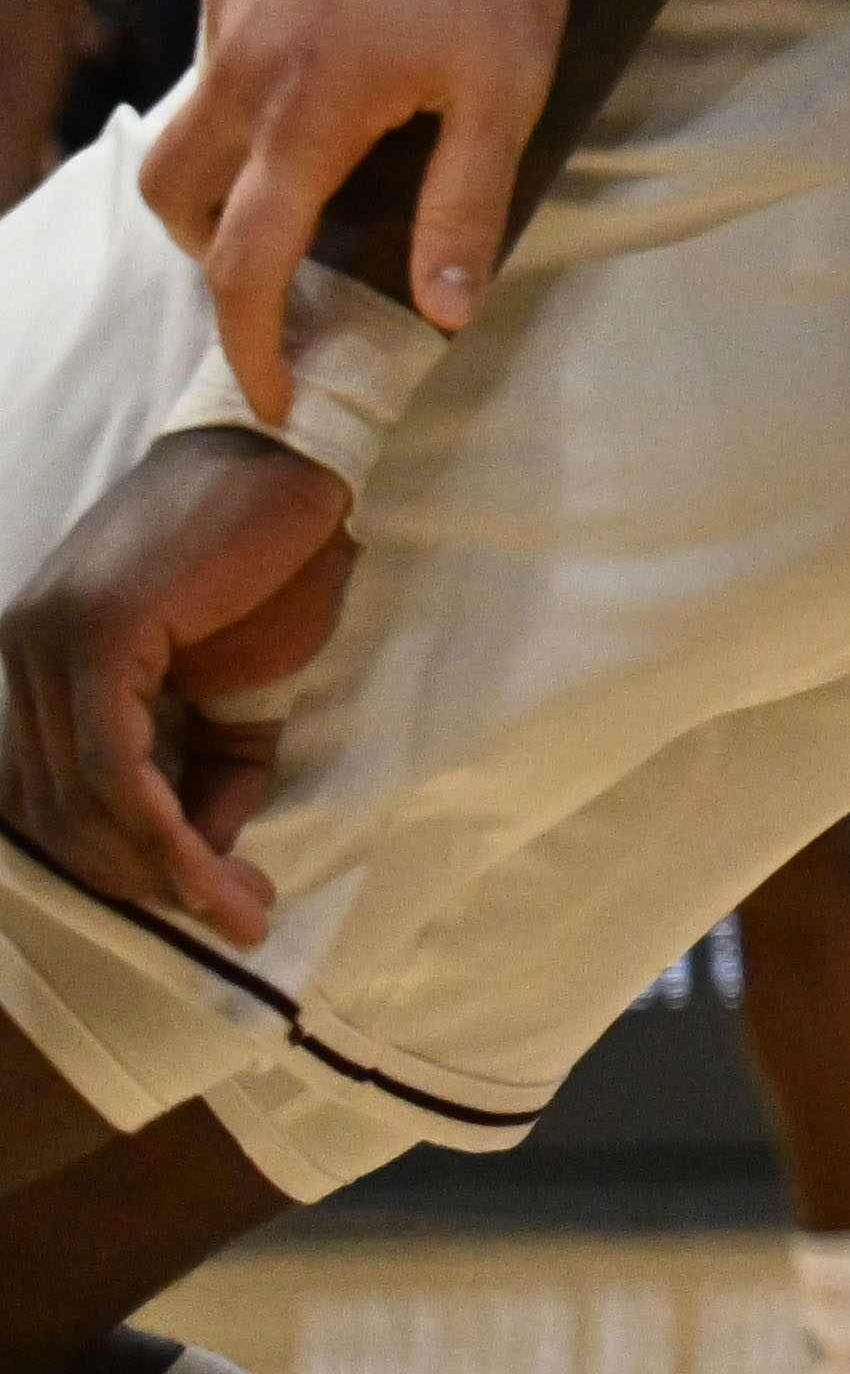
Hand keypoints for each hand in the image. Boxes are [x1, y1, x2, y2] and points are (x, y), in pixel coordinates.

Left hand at [1, 428, 353, 940]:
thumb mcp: (245, 682)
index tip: (206, 906)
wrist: (297, 458)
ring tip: (234, 904)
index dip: (116, 863)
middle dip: (138, 879)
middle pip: (50, 807)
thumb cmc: (273, 555)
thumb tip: (207, 849)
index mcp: (40, 660)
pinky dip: (160, 828)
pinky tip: (208, 865)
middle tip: (228, 915)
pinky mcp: (95, 635)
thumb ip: (217, 764)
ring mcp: (47, 639)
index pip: (47, 790)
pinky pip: (110, 765)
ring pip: (76, 797)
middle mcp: (23, 650)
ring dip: (156, 867)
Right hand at [147, 0, 570, 400]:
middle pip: (173, 196)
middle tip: (272, 275)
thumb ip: (466, 202)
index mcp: (306, 115)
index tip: (268, 394)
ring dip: (226, 162)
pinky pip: (220, 35)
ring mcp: (225, 2)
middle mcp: (241, 65)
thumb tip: (441, 311)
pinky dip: (252, 75)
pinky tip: (333, 46)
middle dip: (206, 256)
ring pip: (189, 112)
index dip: (249, 343)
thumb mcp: (508, 85)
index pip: (247, 264)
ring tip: (307, 165)